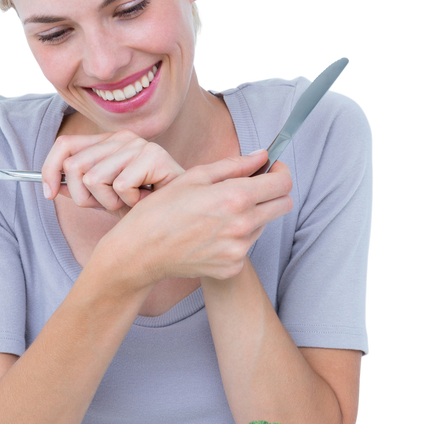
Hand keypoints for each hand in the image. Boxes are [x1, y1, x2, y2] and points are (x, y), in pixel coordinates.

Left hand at [41, 130, 185, 217]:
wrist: (179, 218)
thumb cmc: (143, 208)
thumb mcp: (103, 200)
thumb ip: (79, 191)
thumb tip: (51, 186)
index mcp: (108, 142)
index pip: (64, 145)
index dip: (49, 169)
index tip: (49, 194)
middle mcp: (122, 138)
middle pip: (74, 167)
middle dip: (85, 197)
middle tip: (111, 204)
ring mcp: (139, 145)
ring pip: (94, 179)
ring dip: (110, 202)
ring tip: (131, 202)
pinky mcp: (155, 156)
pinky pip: (120, 186)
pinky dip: (129, 202)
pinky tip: (145, 200)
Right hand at [103, 151, 293, 284]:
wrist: (141, 251)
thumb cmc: (162, 210)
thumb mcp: (195, 177)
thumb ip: (234, 165)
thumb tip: (262, 156)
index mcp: (235, 198)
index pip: (283, 183)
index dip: (280, 171)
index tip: (271, 169)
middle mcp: (243, 226)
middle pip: (283, 205)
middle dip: (272, 192)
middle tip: (251, 187)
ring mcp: (238, 250)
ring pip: (263, 225)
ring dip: (251, 215)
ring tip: (218, 214)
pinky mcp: (231, 267)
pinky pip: (246, 246)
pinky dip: (235, 237)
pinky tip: (210, 234)